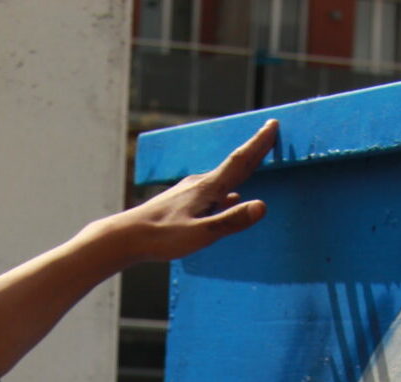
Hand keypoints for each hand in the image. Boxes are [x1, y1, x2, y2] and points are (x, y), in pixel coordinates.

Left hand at [115, 119, 278, 263]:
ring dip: (241, 169)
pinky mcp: (181, 202)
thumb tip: (262, 206)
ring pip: (222, 178)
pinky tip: (229, 198)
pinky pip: (211, 191)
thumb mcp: (201, 234)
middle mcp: (200, 184)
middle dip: (254, 151)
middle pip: (233, 165)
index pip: (240, 161)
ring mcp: (189, 191)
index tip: (272, 125)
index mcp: (208, 188)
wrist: (127, 236)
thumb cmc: (163, 236)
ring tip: (254, 163)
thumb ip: (231, 221)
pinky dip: (226, 189)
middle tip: (269, 134)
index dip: (258, 144)